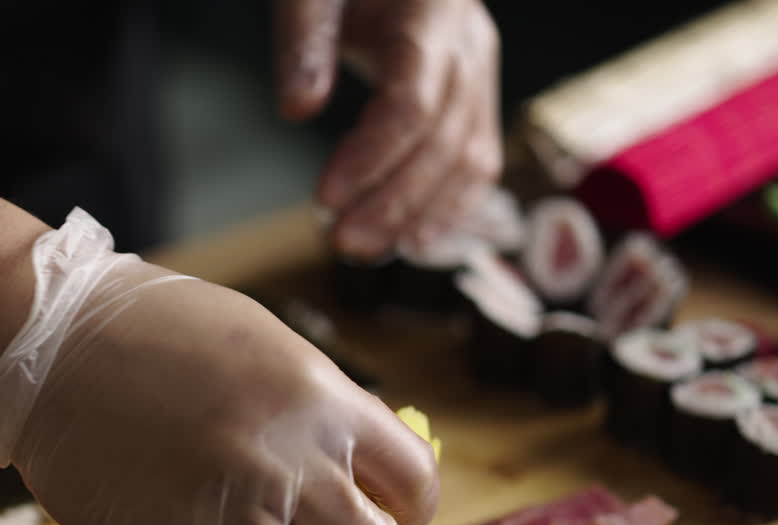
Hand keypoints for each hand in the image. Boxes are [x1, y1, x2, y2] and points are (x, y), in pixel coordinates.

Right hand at [0, 210, 441, 524]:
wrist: (53, 337)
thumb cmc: (159, 327)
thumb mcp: (266, 342)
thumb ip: (319, 404)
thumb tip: (358, 461)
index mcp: (322, 401)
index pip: (414, 480)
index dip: (415, 510)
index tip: (401, 519)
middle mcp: (289, 465)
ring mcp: (228, 516)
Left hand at [275, 0, 502, 259]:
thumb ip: (303, 42)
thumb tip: (296, 110)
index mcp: (433, 11)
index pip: (413, 102)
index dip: (372, 157)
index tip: (325, 199)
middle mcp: (470, 45)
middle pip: (444, 140)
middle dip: (393, 201)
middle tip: (342, 243)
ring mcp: (480, 72)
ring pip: (469, 158)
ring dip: (420, 214)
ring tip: (367, 248)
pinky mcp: (476, 95)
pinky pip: (476, 159)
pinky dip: (448, 205)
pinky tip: (411, 239)